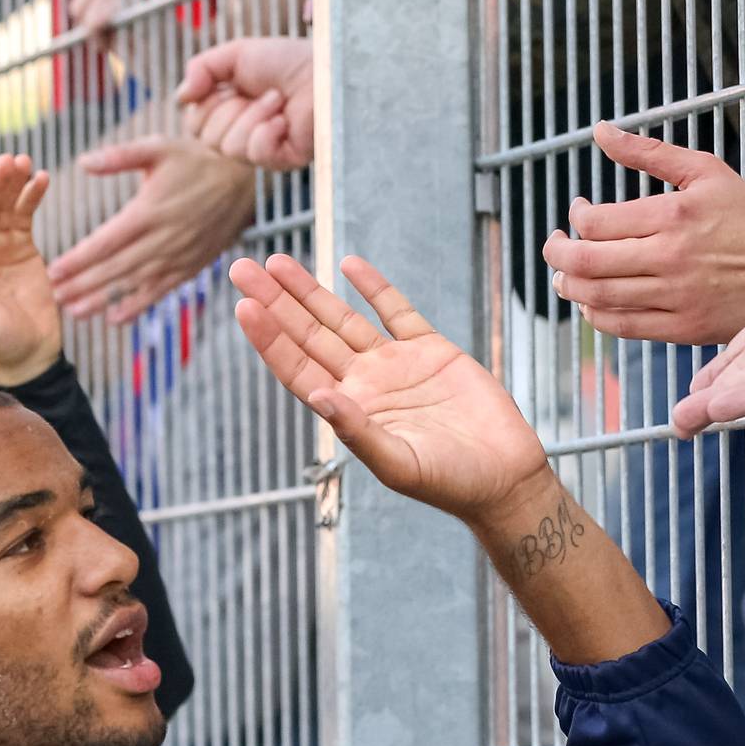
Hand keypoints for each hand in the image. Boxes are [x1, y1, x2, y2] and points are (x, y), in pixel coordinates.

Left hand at [47, 136, 256, 323]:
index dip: (77, 260)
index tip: (52, 271)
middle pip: (114, 268)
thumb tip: (83, 162)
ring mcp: (177, 256)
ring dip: (102, 299)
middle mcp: (161, 239)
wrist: (244, 177)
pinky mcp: (190, 266)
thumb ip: (119, 156)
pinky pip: (160, 291)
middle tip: (53, 298)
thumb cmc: (195, 158)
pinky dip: (137, 306)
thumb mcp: (157, 147)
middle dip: (82, 285)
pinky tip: (115, 319)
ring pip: (133, 284)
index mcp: (148, 211)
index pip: (105, 242)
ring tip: (74, 312)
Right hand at [177, 37, 312, 170]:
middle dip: (232, 108)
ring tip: (278, 100)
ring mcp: (262, 151)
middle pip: (208, 139)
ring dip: (255, 115)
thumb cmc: (288, 60)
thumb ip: (202, 68)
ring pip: (230, 148)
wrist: (326, 68)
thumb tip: (181, 97)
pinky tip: (285, 121)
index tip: (233, 84)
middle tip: (263, 90)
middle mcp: (242, 134)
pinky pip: (256, 154)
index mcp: (229, 112)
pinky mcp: (282, 161)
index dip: (208, 103)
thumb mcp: (236, 54)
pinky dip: (268, 131)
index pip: (195, 124)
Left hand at [230, 253, 548, 518]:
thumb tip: (318, 396)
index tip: (244, 308)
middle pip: (309, 335)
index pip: (297, 368)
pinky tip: (349, 265)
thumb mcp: (397, 463)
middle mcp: (365, 383)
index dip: (270, 339)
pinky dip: (375, 287)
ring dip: (310, 291)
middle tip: (241, 270)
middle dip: (275, 303)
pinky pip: (396, 311)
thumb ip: (357, 431)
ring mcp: (395, 364)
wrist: (503, 477)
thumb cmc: (449, 482)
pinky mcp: (432, 350)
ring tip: (277, 263)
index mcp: (350, 410)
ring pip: (343, 318)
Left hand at [543, 123, 744, 345]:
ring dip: (569, 286)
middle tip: (555, 246)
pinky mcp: (680, 328)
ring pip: (596, 297)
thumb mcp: (706, 171)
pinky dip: (595, 313)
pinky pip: (619, 326)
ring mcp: (674, 296)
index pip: (595, 222)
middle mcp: (670, 257)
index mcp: (674, 214)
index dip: (574, 218)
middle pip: (585, 263)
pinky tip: (593, 300)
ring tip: (566, 275)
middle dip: (556, 254)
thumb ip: (650, 152)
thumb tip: (599, 131)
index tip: (578, 212)